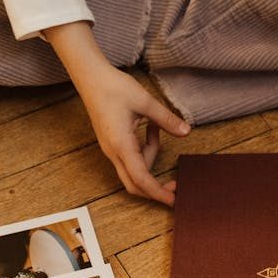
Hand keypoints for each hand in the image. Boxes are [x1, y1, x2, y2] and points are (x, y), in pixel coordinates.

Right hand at [44, 21, 189, 205]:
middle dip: (155, 188)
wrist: (91, 78)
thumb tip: (186, 132)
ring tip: (156, 128)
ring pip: (135, 168)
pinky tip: (150, 128)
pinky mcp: (113, 144)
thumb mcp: (145, 101)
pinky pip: (132, 156)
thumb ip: (166, 119)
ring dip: (151, 155)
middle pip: (135, 184)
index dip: (158, 193)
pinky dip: (145, 148)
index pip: (141, 179)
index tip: (174, 200)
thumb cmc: (114, 87)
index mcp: (121, 145)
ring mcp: (112, 149)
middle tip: (176, 184)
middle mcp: (114, 152)